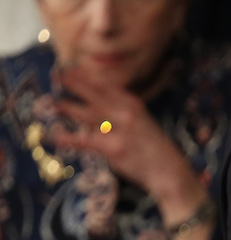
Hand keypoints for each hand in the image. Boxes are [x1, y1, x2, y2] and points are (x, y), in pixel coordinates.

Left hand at [51, 66, 206, 210]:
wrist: (169, 171)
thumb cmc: (154, 149)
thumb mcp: (143, 123)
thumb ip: (122, 112)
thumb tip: (98, 105)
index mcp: (134, 105)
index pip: (106, 85)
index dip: (87, 76)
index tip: (71, 68)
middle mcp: (127, 113)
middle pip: (95, 94)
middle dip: (75, 84)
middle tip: (58, 75)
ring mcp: (120, 130)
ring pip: (88, 114)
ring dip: (68, 107)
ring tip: (52, 102)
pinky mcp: (114, 149)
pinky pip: (86, 142)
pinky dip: (69, 139)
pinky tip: (55, 137)